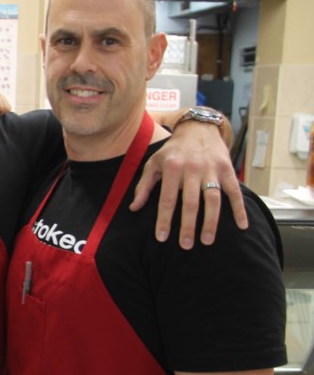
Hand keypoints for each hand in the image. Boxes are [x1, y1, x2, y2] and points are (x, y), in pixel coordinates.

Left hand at [130, 120, 247, 248]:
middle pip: (190, 202)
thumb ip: (144, 186)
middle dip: (188, 226)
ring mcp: (212, 169)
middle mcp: (192, 168)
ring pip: (213, 199)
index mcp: (172, 167)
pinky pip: (235, 192)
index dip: (164, 220)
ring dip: (210, 221)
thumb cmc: (173, 151)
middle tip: (186, 245)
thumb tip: (133, 208)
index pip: (167, 199)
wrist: (198, 129)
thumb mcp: (153, 163)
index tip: (162, 238)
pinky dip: (240, 209)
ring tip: (206, 240)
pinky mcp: (228, 170)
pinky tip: (242, 226)